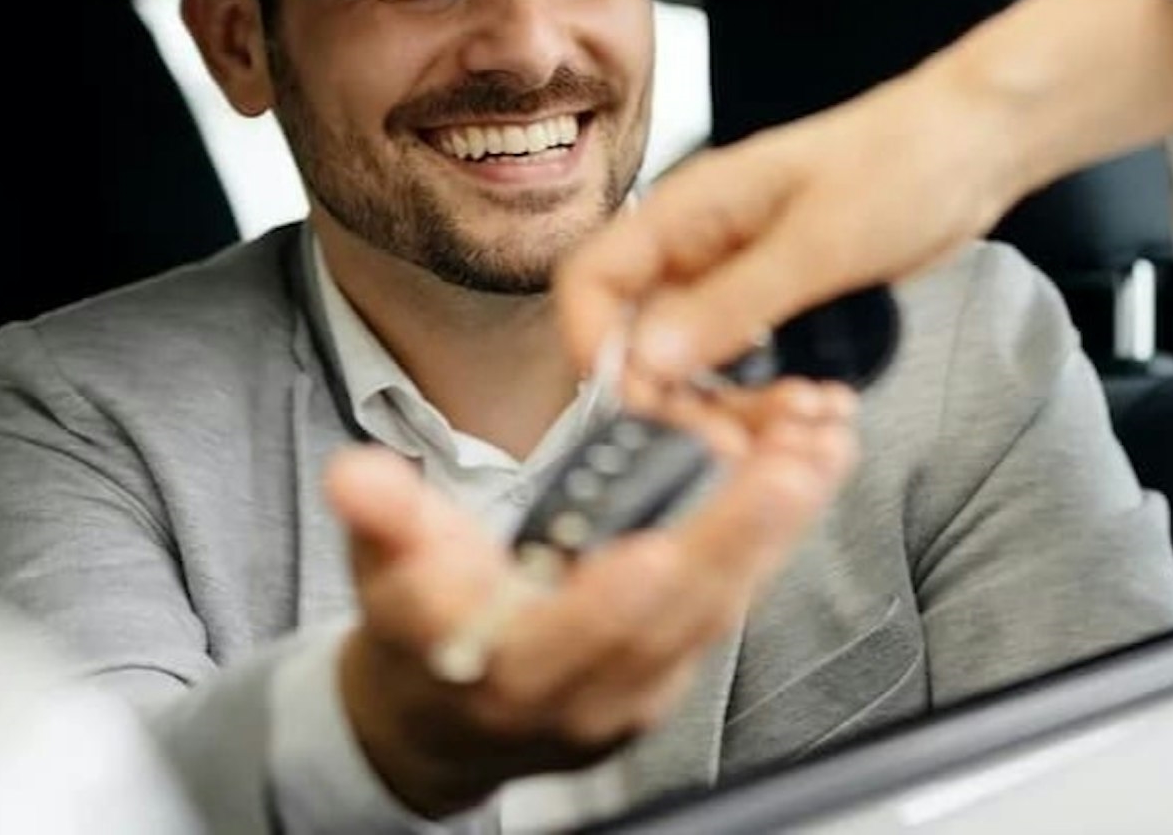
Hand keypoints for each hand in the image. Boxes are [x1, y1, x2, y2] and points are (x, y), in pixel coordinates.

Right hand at [323, 377, 859, 817]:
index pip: (558, 645)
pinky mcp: (673, 675)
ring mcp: (636, 693)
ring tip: (819, 452)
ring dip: (775, 531)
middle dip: (734, 543)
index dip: (605, 606)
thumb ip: (382, 519)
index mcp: (500, 672)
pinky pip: (730, 605)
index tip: (652, 554)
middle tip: (789, 468)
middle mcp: (580, 696)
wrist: (442, 720)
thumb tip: (353, 474)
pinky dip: (775, 540)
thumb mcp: (385, 573)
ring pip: (714, 611)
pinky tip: (810, 476)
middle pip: (667, 622)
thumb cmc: (420, 632)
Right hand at [555, 0, 1172, 387]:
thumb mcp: (819, 241)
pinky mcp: (777, 298)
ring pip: (692, 361)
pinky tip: (816, 406)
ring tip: (795, 424)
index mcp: (686, 210)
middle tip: (732, 443)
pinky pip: (744, 361)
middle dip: (674, 398)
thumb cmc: (902, 164)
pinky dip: (766, 393)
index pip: (592, 282)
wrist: (974, 146)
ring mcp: (735, 274)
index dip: (595, 348)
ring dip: (727, 404)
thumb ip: (732, 303)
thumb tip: (644, 360)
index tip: (635, 408)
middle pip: (637, 337)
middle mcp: (697, 246)